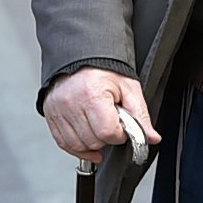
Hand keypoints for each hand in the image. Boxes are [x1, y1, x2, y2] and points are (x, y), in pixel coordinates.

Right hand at [43, 68, 160, 164]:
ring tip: (97, 125)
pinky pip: (63, 142)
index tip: (121, 124)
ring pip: (78, 145)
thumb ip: (140, 116)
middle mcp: (71, 103)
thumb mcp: (128, 88)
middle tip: (109, 120)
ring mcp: (58, 109)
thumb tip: (151, 137)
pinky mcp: (50, 114)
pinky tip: (87, 143)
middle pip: (93, 141)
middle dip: (106, 136)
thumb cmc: (104, 69)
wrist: (81, 56)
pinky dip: (77, 147)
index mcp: (92, 94)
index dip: (120, 133)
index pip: (108, 133)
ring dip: (92, 142)